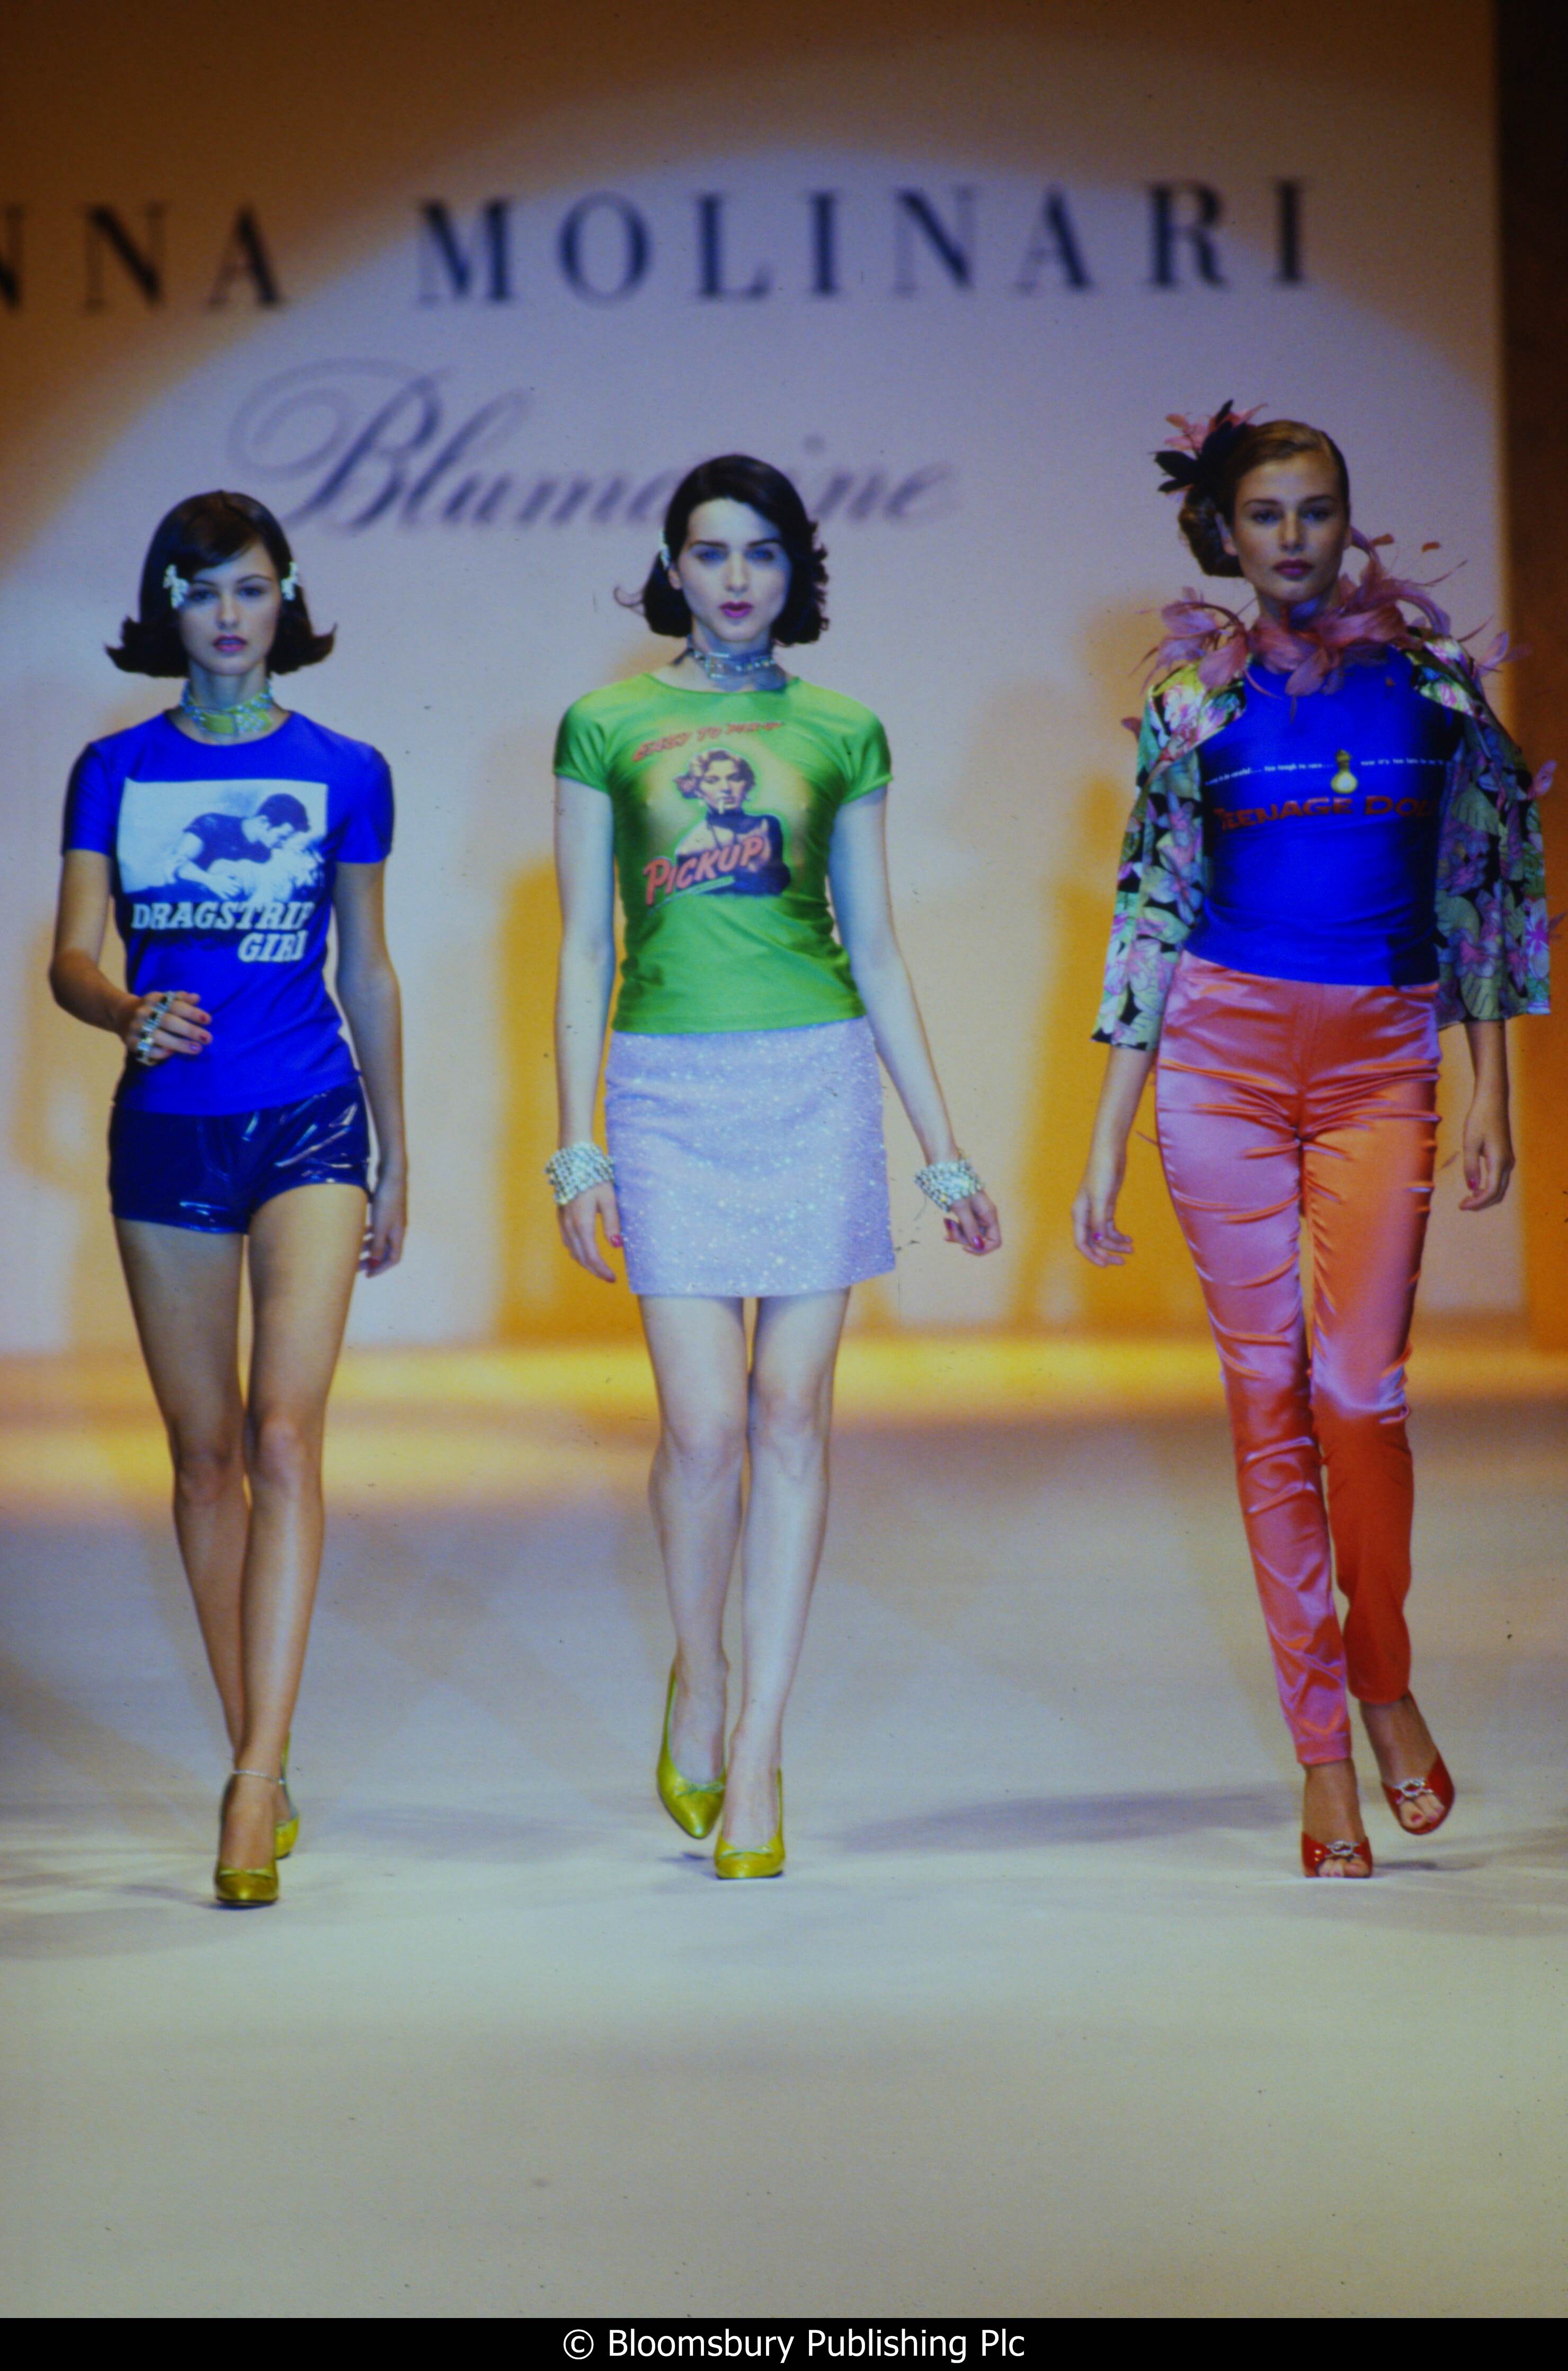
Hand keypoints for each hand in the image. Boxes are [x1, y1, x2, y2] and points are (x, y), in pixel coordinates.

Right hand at [122, 989, 209, 1064]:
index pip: (174, 1005)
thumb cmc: (151, 1008)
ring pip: (158, 1037)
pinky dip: (160, 1052)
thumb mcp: (163, 999)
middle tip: (208, 1038)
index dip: (191, 1012)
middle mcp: (143, 1012)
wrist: (120, 1014)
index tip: (208, 1020)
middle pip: (168, 1021)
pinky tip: (173, 1054)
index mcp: (153, 999)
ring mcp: (135, 1028)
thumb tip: (197, 998)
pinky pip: (147, 1050)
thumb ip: (180, 999)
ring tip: (197, 1048)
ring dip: (179, 1044)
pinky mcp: (130, 1042)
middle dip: (189, 1030)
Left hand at [361, 1166, 406, 1275]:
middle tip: (355, 1265)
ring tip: (353, 1249)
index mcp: (398, 1234)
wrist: (392, 1175)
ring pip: (379, 1238)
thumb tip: (373, 1263)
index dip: (380, 1268)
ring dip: (367, 1246)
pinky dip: (368, 1232)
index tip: (367, 1275)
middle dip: (371, 1259)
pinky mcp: (385, 1208)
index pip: (393, 1259)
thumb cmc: (386, 1200)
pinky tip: (357, 1230)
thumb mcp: (380, 1225)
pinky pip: (377, 1227)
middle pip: (385, 1250)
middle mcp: (397, 1228)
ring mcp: (391, 1218)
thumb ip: (377, 1245)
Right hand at [558, 1181, 622, 1281]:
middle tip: (609, 1277)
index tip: (613, 1278)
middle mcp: (569, 1226)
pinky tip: (585, 1252)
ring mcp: (562, 1222)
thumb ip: (612, 1223)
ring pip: (572, 1251)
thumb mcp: (608, 1199)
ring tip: (599, 1268)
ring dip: (585, 1262)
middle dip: (594, 1270)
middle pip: (580, 1257)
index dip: (602, 1270)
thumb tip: (616, 1245)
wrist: (573, 1161)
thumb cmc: (594, 1178)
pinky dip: (577, 1252)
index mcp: (582, 1224)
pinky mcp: (560, 1218)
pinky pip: (568, 1242)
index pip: (591, 1255)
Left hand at [943, 1189, 1000, 1254]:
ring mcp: (976, 1214)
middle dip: (963, 1239)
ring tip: (946, 1223)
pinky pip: (963, 1226)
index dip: (981, 1248)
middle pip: (979, 1239)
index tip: (965, 1247)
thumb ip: (969, 1227)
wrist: (946, 1166)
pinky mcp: (966, 1212)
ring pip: (969, 1234)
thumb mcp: (961, 1208)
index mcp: (989, 1214)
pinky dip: (955, 1228)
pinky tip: (946, 1223)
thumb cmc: (955, 1185)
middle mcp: (985, 1216)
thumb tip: (977, 1245)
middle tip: (949, 1229)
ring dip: (957, 1233)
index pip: (994, 1241)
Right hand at [1072, 1140, 1132, 1264]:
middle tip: (1123, 1261)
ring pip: (1103, 1236)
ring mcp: (1095, 1211)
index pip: (1082, 1242)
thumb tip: (1099, 1240)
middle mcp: (1085, 1215)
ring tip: (1131, 1248)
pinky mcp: (1106, 1206)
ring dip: (1116, 1244)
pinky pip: (1110, 1227)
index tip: (1106, 1264)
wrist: (1110, 1152)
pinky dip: (1118, 1235)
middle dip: (1107, 1253)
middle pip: (1094, 1242)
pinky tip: (1129, 1239)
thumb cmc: (1102, 1172)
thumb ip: (1099, 1220)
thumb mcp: (1101, 1198)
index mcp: (1079, 1214)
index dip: (1092, 1256)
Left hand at [1459, 1089, 1514, 1210]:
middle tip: (1463, 1205)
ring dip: (1485, 1197)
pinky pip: (1499, 1179)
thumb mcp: (1470, 1142)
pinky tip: (1475, 1186)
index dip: (1477, 1202)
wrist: (1492, 1101)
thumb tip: (1472, 1187)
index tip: (1461, 1206)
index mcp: (1499, 1161)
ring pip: (1500, 1188)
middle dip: (1481, 1203)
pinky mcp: (1505, 1156)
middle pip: (1498, 1194)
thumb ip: (1471, 1166)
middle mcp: (1507, 1163)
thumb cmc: (1479, 1119)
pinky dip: (1488, 1188)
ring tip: (1467, 1198)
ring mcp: (1508, 1160)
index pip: (1491, 1192)